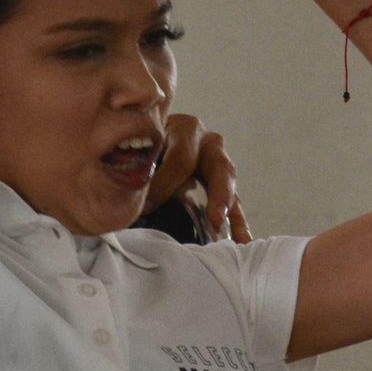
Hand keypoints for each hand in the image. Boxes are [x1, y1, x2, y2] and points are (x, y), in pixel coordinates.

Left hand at [145, 113, 251, 242]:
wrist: (145, 139)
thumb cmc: (140, 145)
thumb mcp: (140, 149)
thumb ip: (138, 168)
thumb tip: (129, 201)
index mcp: (184, 129)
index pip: (181, 157)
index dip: (164, 184)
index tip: (145, 208)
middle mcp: (207, 142)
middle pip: (219, 167)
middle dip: (218, 196)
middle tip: (215, 220)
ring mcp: (218, 162)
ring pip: (230, 187)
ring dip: (232, 213)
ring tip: (239, 239)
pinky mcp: (222, 183)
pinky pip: (233, 201)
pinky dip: (236, 222)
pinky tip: (242, 241)